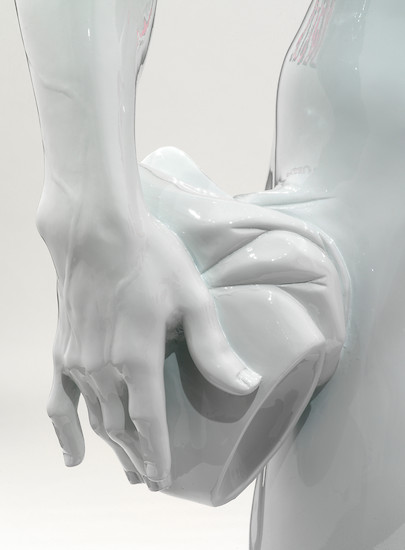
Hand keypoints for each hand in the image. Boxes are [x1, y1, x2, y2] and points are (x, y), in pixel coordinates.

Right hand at [43, 209, 260, 489]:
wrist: (97, 230)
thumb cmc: (149, 257)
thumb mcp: (192, 299)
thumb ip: (213, 348)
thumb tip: (246, 385)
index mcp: (137, 357)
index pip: (149, 422)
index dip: (157, 453)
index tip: (164, 479)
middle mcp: (103, 368)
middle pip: (121, 427)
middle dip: (137, 456)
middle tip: (150, 480)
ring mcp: (77, 361)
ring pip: (96, 418)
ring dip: (112, 447)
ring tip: (127, 470)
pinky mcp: (62, 349)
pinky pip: (59, 400)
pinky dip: (65, 431)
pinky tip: (72, 454)